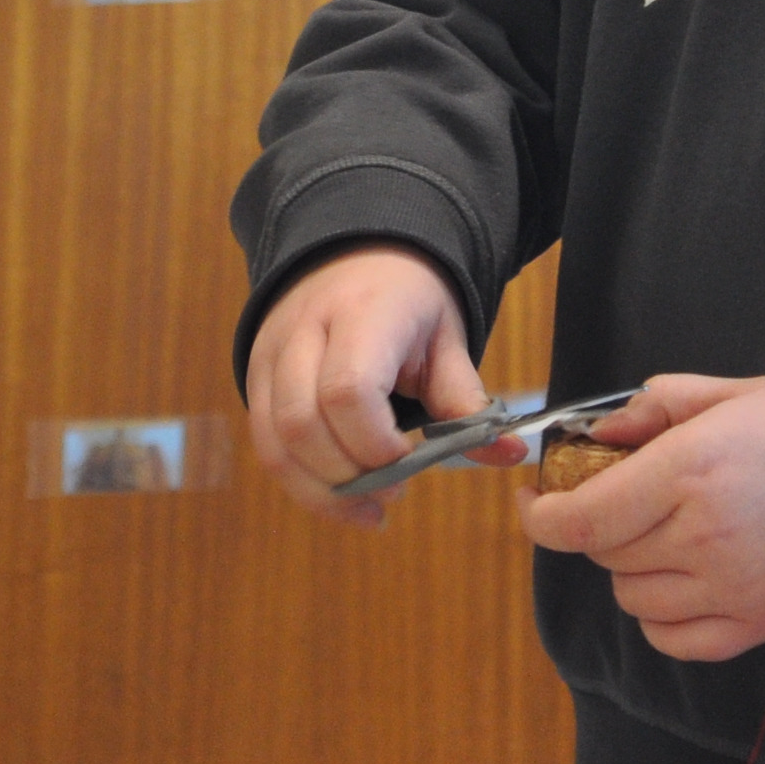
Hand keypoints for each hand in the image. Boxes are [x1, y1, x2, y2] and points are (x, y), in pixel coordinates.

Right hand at [244, 243, 497, 526]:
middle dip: (348, 475)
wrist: (354, 254)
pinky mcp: (254, 378)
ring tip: (369, 509)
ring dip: (321, 491)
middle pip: (302, 424)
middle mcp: (304, 331)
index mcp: (362, 313)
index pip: (348, 391)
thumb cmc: (407, 302)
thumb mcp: (446, 340)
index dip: (375, 444)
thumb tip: (510, 453)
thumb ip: (468, 401)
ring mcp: (271, 354)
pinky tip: (341, 499)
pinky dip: (302, 483)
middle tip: (394, 490)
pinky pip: (266, 445)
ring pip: (275, 442)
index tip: (410, 461)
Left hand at [515, 372, 764, 659]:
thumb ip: (651, 408)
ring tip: (663, 534)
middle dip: (599, 525)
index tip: (536, 498)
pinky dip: (661, 616)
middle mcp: (701, 537)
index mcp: (688, 472)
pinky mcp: (755, 624)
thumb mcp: (727, 394)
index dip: (541, 516)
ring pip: (633, 598)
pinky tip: (680, 581)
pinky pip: (673, 639)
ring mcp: (729, 589)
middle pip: (604, 555)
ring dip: (631, 568)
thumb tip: (596, 434)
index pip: (580, 520)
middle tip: (622, 498)